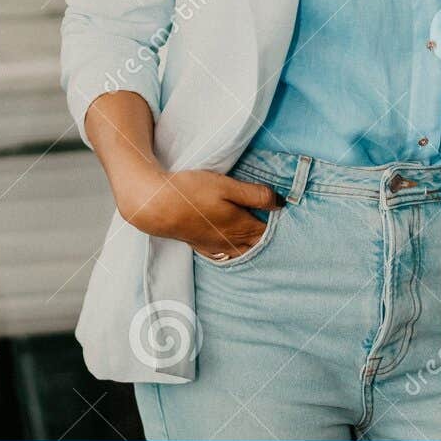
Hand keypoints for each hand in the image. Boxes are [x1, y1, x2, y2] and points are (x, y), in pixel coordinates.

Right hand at [115, 167, 282, 259]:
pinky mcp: (200, 245)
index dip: (278, 225)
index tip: (284, 216)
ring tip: (257, 238)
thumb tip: (281, 203)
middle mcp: (231, 241)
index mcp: (241, 226)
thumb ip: (255, 195)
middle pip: (257, 245)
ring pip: (241, 252)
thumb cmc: (192, 192)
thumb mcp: (227, 186)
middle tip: (274, 229)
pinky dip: (234, 252)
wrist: (157, 206)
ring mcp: (215, 245)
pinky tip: (232, 247)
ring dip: (251, 246)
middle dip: (267, 238)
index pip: (268, 231)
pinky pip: (224, 255)